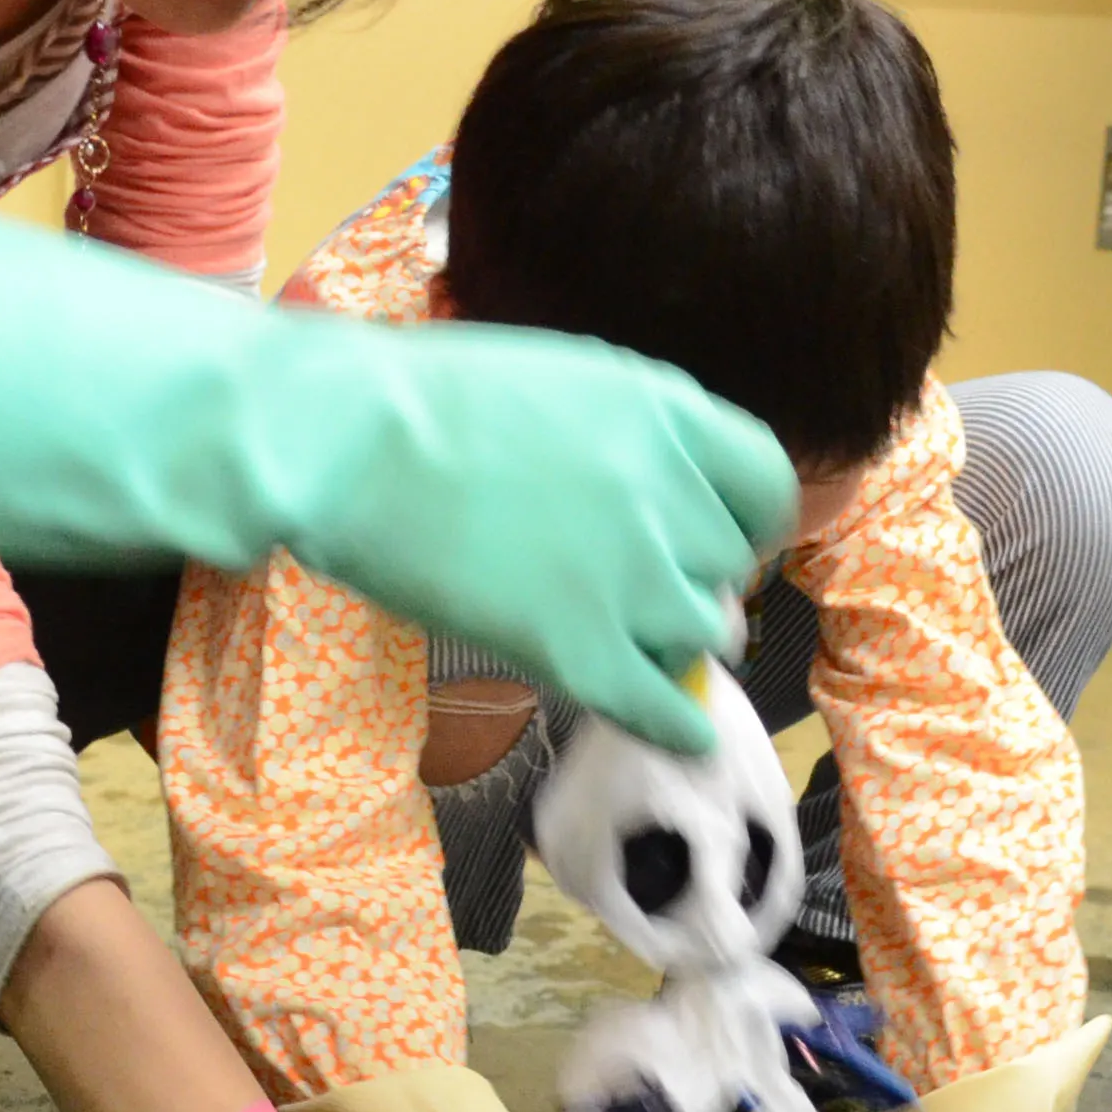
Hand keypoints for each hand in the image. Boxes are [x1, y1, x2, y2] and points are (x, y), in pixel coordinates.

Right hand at [0, 216, 793, 755]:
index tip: (718, 540)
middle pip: (727, 567)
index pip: (765, 485)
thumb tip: (669, 498)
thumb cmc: (425, 399)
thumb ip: (634, 437)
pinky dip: (677, 724)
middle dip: (689, 580)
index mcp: (667, 414)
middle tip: (635, 590)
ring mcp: (630, 579)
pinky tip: (674, 729)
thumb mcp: (564, 381)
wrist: (346, 443)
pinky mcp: (582, 653)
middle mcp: (668, 496)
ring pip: (701, 636)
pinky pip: (669, 709)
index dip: (745, 522)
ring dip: (669, 642)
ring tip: (618, 636)